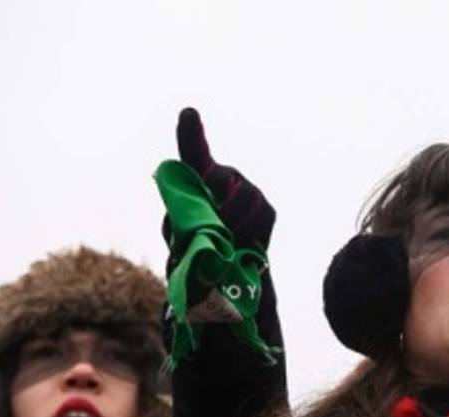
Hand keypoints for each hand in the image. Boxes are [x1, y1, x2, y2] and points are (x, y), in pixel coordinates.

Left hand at [173, 107, 274, 250]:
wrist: (229, 270)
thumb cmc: (200, 248)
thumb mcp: (181, 235)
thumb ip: (184, 222)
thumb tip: (205, 218)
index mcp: (198, 178)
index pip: (194, 151)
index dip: (191, 132)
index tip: (189, 114)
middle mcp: (225, 177)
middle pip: (221, 178)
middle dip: (215, 202)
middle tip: (212, 227)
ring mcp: (249, 192)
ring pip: (244, 196)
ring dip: (233, 221)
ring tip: (226, 239)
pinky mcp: (267, 211)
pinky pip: (260, 216)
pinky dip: (250, 232)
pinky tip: (243, 243)